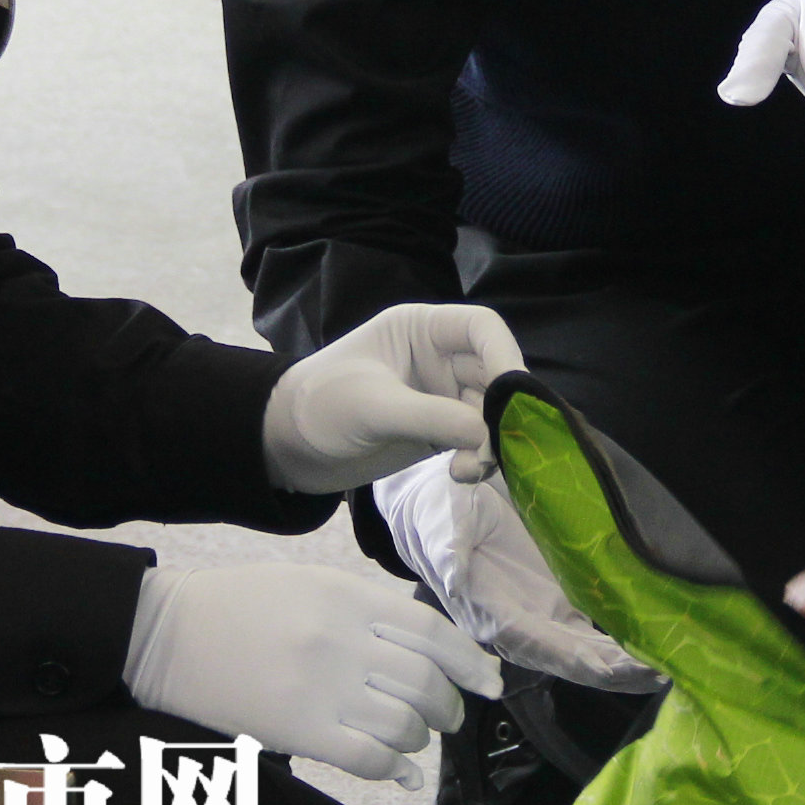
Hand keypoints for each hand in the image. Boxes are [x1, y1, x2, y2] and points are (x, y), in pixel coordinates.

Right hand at [121, 562, 501, 787]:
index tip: (491, 682)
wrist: (164, 633)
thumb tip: (428, 652)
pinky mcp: (296, 731)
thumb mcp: (312, 583)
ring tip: (416, 739)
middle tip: (449, 716)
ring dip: (420, 738)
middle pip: (425, 683)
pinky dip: (395, 770)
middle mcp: (342, 640)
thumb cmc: (240, 604)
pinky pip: (368, 759)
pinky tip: (402, 772)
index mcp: (348, 596)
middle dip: (448, 706)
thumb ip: (370, 610)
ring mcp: (319, 688)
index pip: (433, 633)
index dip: (471, 662)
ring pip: (402, 725)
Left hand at [264, 303, 526, 492]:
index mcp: (421, 329)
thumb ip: (429, 417)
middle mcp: (439, 358)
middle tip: (496, 450)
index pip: (482, 328)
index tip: (518, 395)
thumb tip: (486, 435)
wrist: (286, 448)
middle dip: (502, 412)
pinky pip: (475, 441)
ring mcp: (442, 396)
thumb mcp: (372, 407)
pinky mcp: (440, 432)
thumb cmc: (319, 406)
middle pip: (494, 374)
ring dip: (490, 443)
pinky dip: (478, 459)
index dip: (506, 355)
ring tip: (469, 472)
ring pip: (490, 413)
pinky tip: (463, 476)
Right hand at [374, 456, 663, 693]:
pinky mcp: (557, 604)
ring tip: (667, 670)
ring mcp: (541, 619)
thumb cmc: (438, 510)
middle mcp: (517, 628)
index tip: (608, 668)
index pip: (535, 645)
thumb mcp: (439, 520)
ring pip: (586, 652)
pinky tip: (657, 651)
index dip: (571, 659)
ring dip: (624, 665)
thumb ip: (447, 549)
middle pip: (569, 660)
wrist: (443, 503)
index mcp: (488, 614)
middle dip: (612, 671)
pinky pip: (593, 632)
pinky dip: (624, 644)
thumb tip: (453, 574)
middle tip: (659, 675)